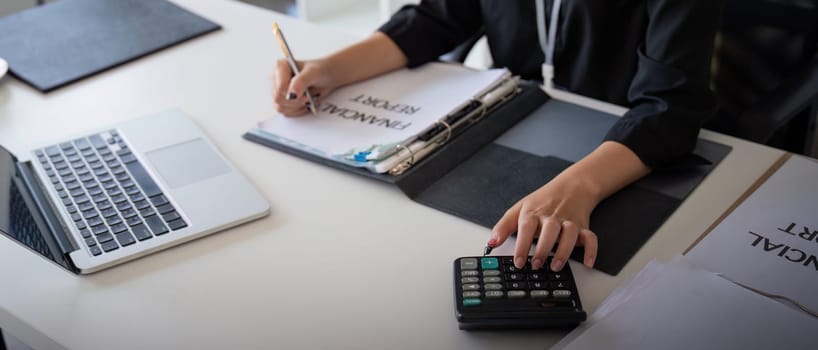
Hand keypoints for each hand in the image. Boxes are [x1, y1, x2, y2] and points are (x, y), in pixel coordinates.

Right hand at [272, 59, 338, 115]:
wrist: (326, 77)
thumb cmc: (320, 71)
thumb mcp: (313, 73)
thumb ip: (301, 81)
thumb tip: (291, 94)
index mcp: (280, 67)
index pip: (279, 89)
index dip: (292, 95)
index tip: (305, 93)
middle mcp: (275, 78)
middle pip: (278, 100)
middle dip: (296, 102)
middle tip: (308, 96)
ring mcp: (277, 90)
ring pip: (280, 108)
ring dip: (297, 107)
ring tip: (306, 99)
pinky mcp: (281, 100)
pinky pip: (285, 112)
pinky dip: (297, 111)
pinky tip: (304, 104)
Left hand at [486, 141, 650, 271]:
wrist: (572, 186)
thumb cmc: (543, 201)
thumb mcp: (519, 209)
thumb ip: (504, 226)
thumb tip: (490, 243)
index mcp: (534, 213)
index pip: (526, 228)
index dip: (522, 245)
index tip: (518, 262)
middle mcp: (552, 217)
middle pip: (550, 231)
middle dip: (543, 249)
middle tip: (536, 265)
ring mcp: (569, 221)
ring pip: (570, 234)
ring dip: (564, 251)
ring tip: (555, 266)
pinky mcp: (584, 226)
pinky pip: (591, 238)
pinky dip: (592, 250)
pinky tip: (588, 263)